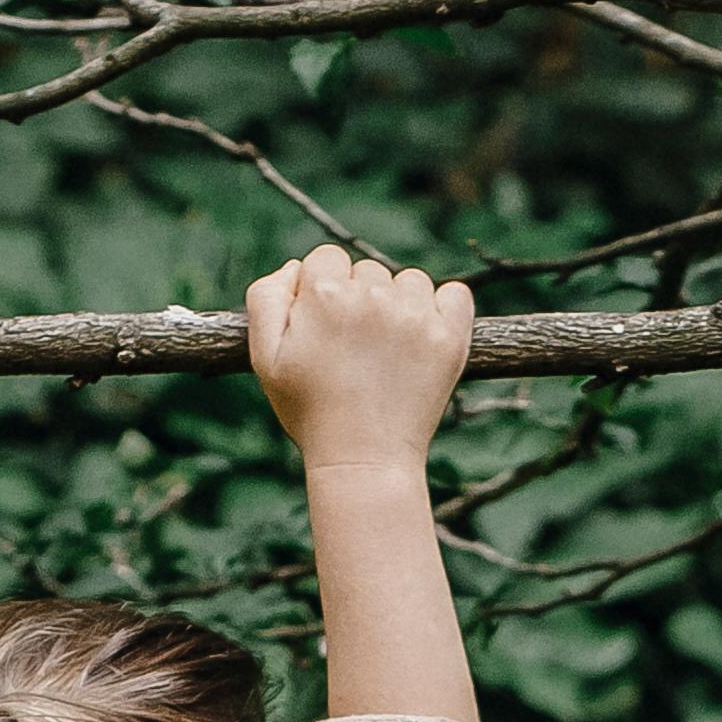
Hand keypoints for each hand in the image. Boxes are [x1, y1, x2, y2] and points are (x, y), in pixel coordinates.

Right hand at [247, 242, 476, 471]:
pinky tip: (425, 337)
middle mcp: (373, 295)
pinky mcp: (449, 337)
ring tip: (387, 352)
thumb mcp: (265, 357)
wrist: (362, 462)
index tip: (326, 327)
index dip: (323, 291)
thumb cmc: (310, 411)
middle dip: (359, 300)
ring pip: (409, 281)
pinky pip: (455, 294)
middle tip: (355, 351)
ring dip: (400, 304)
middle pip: (367, 271)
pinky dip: (444, 309)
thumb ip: (266, 298)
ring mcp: (415, 315)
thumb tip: (297, 267)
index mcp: (325, 293)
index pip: (326, 259)